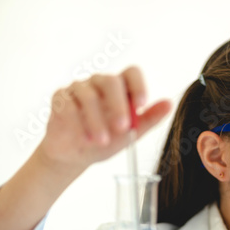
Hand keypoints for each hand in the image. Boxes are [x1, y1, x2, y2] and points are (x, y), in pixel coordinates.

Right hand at [37, 66, 170, 168]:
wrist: (76, 156)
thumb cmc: (106, 141)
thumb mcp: (131, 134)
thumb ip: (149, 119)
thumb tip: (169, 103)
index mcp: (120, 88)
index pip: (131, 73)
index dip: (138, 85)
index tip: (142, 104)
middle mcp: (99, 83)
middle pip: (110, 81)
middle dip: (118, 105)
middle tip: (122, 128)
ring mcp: (78, 88)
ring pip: (88, 96)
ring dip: (96, 121)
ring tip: (101, 142)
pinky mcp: (60, 98)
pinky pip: (67, 105)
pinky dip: (77, 123)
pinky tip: (84, 139)